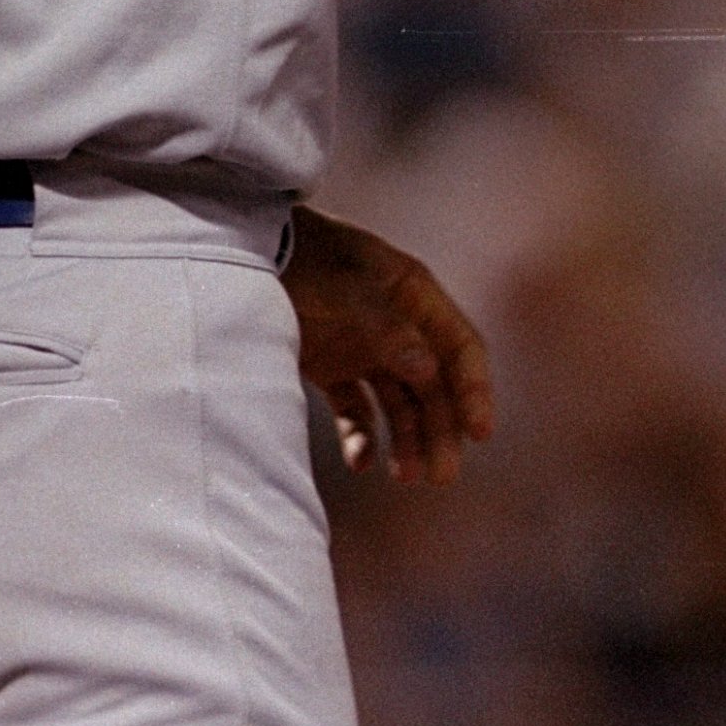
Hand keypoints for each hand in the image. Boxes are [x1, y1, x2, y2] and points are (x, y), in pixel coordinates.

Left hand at [283, 206, 495, 484]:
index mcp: (417, 298)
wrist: (244, 249)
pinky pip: (356, 410)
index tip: (480, 433)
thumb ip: (388, 328)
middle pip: (433, 386)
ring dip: (407, 439)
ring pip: (400, 403)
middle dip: (441, 430)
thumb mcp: (349, 286)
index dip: (474, 390)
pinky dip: (361, 437)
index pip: (460, 350)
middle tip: (442, 475)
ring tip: (406, 477)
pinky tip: (361, 462)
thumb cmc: (306, 257)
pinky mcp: (330, 367)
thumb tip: (428, 372)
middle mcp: (400, 326)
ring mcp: (365, 348)